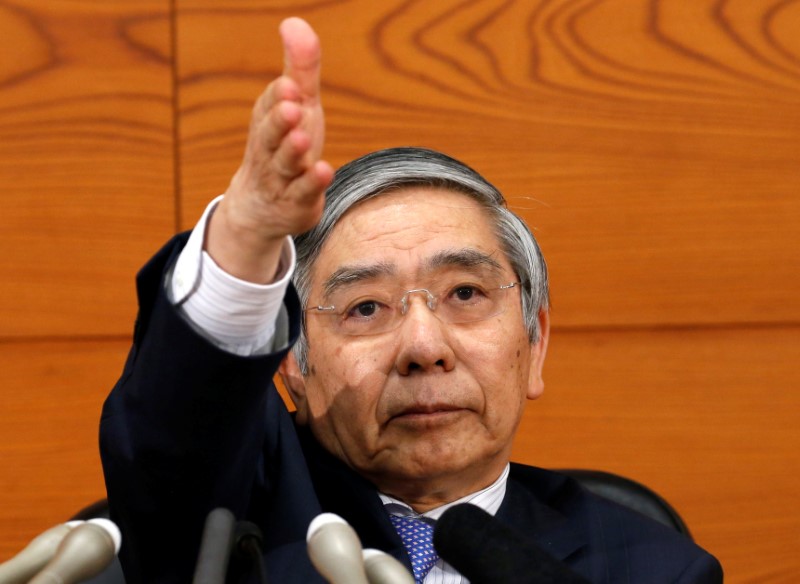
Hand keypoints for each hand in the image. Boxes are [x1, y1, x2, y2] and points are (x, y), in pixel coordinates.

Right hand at [206, 17, 333, 282]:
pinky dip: (312, 184)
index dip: (279, 97)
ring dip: (293, 151)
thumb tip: (293, 22)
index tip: (290, 86)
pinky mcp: (296, 203)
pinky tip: (324, 171)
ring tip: (303, 138)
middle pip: (271, 134)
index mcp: (267, 121)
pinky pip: (302, 194)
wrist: (262, 208)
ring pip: (285, 164)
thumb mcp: (297, 106)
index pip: (270, 105)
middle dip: (280, 121)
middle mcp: (270, 149)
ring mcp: (282, 179)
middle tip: (292, 108)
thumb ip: (300, 69)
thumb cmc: (284, 147)